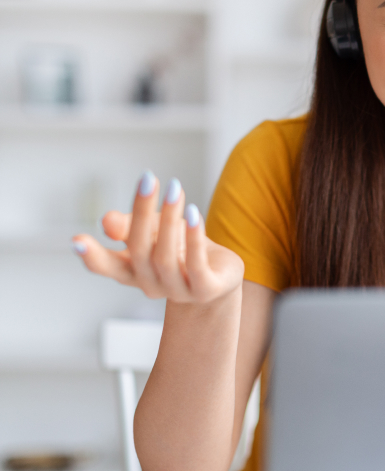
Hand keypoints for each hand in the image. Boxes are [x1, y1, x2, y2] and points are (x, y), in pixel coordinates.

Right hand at [71, 172, 243, 303]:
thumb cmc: (181, 250)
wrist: (221, 276)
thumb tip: (107, 221)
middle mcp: (151, 284)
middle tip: (149, 180)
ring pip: (166, 257)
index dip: (93, 256)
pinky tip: (194, 214)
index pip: (108, 266)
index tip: (76, 240)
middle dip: (141, 213)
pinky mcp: (206, 290)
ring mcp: (178, 290)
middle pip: (139, 251)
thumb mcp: (154, 232)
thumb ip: (131, 226)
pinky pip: (196, 265)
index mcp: (133, 271)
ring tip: (175, 190)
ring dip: (169, 220)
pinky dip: (194, 238)